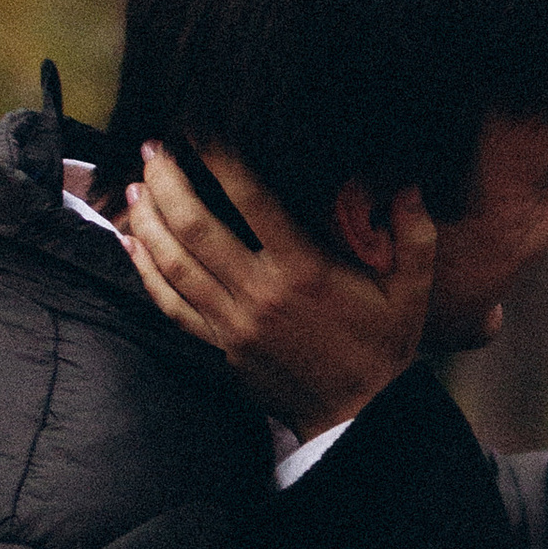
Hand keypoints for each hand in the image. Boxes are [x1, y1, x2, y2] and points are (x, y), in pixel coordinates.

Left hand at [124, 141, 438, 435]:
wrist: (358, 418)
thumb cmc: (384, 348)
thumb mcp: (413, 291)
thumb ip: (415, 235)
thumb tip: (409, 184)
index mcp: (305, 270)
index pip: (251, 199)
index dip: (220, 158)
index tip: (201, 130)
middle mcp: (261, 292)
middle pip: (196, 226)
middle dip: (169, 181)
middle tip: (156, 148)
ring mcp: (234, 322)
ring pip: (175, 262)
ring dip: (149, 219)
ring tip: (137, 185)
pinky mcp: (220, 346)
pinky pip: (171, 305)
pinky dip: (146, 272)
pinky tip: (132, 244)